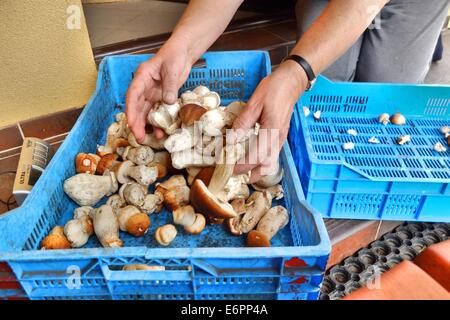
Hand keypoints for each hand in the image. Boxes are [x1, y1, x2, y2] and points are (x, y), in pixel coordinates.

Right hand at [126, 43, 192, 141]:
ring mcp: (151, 93)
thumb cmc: (174, 56)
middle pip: (137, 107)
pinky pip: (157, 112)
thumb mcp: (172, 70)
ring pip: (145, 112)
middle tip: (138, 137)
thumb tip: (168, 102)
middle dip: (136, 123)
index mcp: (142, 77)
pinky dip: (157, 122)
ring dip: (145, 125)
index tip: (132, 123)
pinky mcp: (160, 98)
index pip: (133, 96)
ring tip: (147, 139)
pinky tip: (160, 132)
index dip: (131, 111)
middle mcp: (144, 87)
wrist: (183, 54)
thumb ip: (169, 86)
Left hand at [232, 60, 307, 181]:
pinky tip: (249, 157)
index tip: (228, 169)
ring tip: (240, 168)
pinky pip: (271, 156)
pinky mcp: (280, 136)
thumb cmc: (274, 89)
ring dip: (256, 170)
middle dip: (250, 174)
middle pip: (266, 167)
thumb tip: (232, 140)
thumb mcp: (255, 103)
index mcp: (272, 131)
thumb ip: (244, 122)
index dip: (241, 166)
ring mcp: (281, 139)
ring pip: (270, 164)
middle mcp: (278, 139)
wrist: (291, 82)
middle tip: (233, 172)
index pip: (256, 157)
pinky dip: (260, 162)